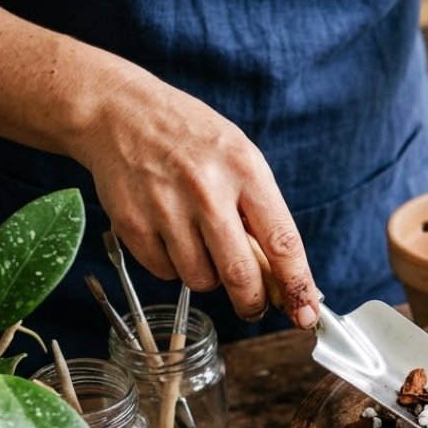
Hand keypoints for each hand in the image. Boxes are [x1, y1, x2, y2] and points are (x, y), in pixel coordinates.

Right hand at [76, 63, 319, 328]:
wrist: (121, 113)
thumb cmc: (192, 139)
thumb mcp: (241, 159)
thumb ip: (262, 212)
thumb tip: (282, 274)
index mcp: (245, 170)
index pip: (282, 241)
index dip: (297, 285)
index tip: (306, 313)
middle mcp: (207, 191)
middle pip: (240, 274)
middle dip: (252, 302)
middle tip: (255, 307)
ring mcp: (166, 209)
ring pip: (201, 280)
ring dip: (210, 277)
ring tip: (204, 245)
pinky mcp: (132, 224)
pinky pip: (166, 273)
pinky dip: (174, 267)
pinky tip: (173, 237)